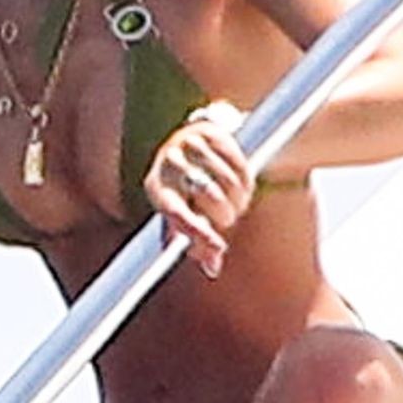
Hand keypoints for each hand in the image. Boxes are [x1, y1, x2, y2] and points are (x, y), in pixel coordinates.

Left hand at [143, 105, 254, 277]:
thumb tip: (212, 269)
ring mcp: (189, 145)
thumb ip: (196, 240)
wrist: (185, 143)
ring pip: (228, 181)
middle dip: (225, 214)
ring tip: (237, 203)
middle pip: (208, 195)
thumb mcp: (182, 212)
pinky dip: (246, 179)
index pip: (176, 213)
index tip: (220, 247)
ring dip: (239, 198)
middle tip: (229, 220)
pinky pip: (239, 162)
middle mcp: (168, 163)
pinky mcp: (211, 133)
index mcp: (156, 188)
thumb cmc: (182, 190)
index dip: (199, 232)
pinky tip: (241, 184)